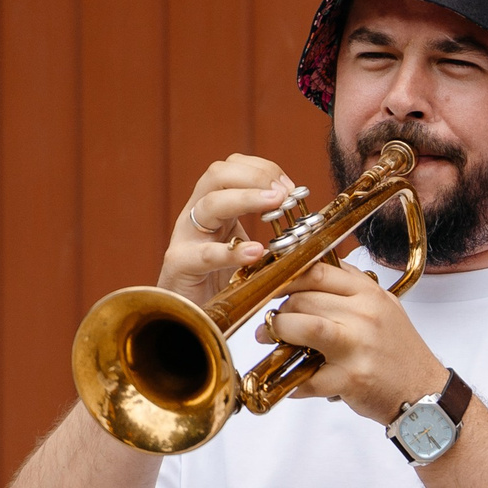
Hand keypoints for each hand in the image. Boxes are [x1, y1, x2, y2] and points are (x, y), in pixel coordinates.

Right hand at [157, 154, 299, 306]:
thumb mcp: (245, 249)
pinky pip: (204, 254)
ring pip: (210, 204)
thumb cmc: (220, 285)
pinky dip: (231, 252)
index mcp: (213, 207)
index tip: (290, 187)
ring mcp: (185, 238)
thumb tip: (307, 223)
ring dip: (246, 198)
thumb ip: (265, 233)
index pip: (231, 167)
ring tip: (276, 204)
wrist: (187, 320)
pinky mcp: (180, 265)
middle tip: (284, 193)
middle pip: (217, 174)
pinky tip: (255, 252)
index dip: (262, 169)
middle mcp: (196, 215)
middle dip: (255, 176)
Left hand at [260, 259, 446, 424]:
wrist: (424, 392)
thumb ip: (351, 288)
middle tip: (271, 322)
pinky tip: (292, 381)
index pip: (318, 271)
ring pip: (303, 326)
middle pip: (304, 298)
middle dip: (278, 310)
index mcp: (370, 294)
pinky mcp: (351, 378)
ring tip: (271, 340)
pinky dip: (293, 381)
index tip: (272, 287)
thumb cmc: (399, 352)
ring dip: (279, 332)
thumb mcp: (383, 308)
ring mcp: (358, 346)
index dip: (286, 277)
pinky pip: (308, 377)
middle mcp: (365, 315)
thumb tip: (310, 274)